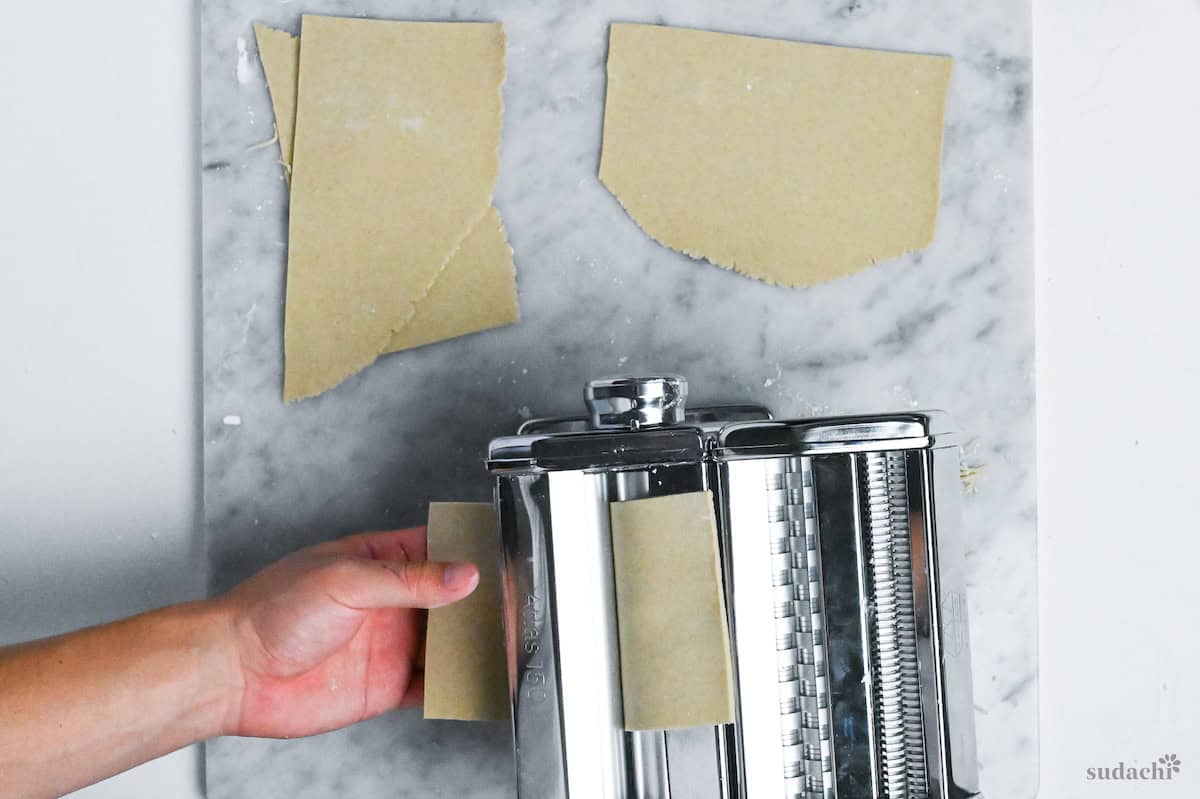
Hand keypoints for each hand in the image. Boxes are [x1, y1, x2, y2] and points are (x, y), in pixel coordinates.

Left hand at [214, 527, 478, 737]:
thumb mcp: (345, 579)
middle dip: (483, 606)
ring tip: (502, 651)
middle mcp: (390, 601)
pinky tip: (471, 685)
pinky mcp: (386, 685)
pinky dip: (455, 687)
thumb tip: (462, 575)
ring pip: (449, 644)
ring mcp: (390, 643)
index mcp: (380, 560)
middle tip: (512, 613)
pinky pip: (432, 686)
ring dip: (474, 648)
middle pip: (453, 600)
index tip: (503, 563)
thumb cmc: (270, 610)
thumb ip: (409, 580)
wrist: (233, 672)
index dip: (472, 554)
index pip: (440, 548)